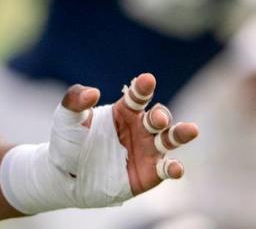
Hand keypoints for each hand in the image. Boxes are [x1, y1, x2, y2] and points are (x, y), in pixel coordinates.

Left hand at [0, 72, 199, 214]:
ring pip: (170, 139)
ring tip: (191, 129)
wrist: (64, 176)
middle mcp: (140, 128)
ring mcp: (146, 150)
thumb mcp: (66, 118)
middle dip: (161, 114)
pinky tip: (176, 168)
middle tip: (158, 117)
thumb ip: (75, 100)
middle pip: (158, 116)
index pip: (138, 96)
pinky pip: (165, 169)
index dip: (143, 87)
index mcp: (124, 110)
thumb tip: (93, 92)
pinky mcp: (149, 173)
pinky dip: (174, 168)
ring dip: (180, 134)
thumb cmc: (69, 141)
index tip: (146, 80)